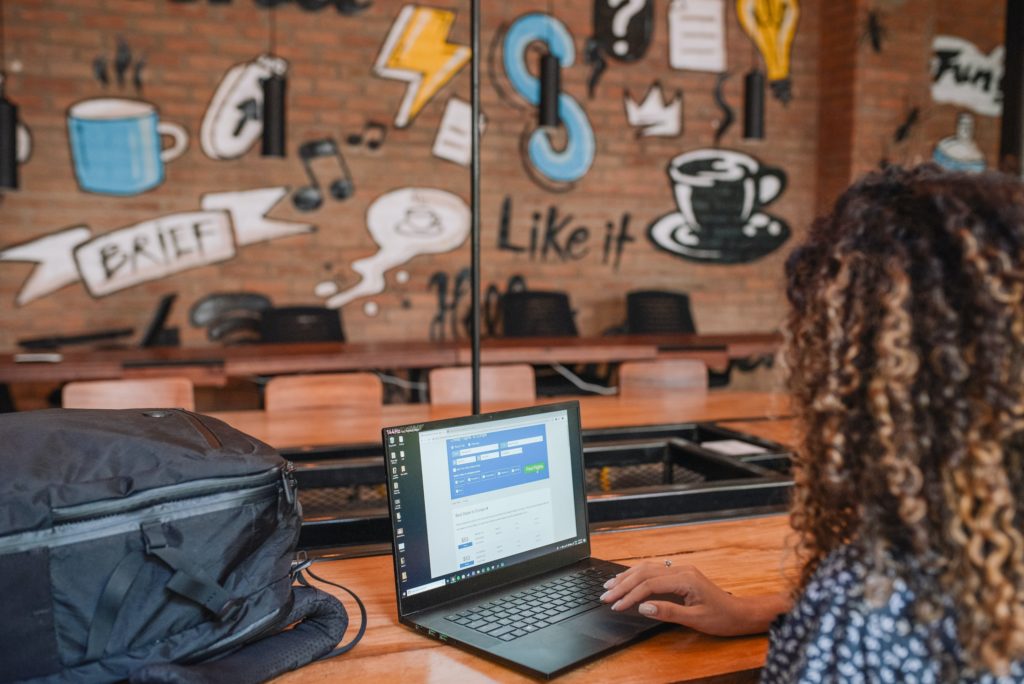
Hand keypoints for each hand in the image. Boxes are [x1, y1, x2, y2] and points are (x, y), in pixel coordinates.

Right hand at [598, 561, 789, 636]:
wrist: (740, 613)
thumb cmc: (721, 618)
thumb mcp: (696, 619)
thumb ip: (669, 612)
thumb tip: (643, 607)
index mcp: (685, 579)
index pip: (649, 584)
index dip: (630, 595)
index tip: (616, 605)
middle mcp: (681, 570)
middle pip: (645, 572)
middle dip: (623, 583)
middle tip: (605, 595)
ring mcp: (680, 570)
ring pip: (647, 568)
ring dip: (627, 577)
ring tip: (610, 585)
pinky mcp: (680, 575)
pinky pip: (654, 571)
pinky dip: (638, 576)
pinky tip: (628, 580)